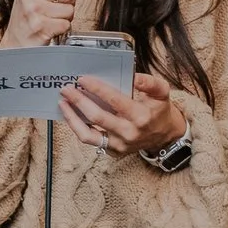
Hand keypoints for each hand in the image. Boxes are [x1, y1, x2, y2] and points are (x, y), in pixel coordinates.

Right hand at [2, 0, 74, 48]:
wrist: (15, 42)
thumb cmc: (28, 16)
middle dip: (67, 3)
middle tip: (53, 10)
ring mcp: (33, 9)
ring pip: (69, 9)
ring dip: (64, 18)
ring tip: (51, 20)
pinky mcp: (40, 26)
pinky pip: (66, 24)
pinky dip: (61, 29)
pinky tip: (50, 29)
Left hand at [59, 73, 186, 156]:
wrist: (165, 136)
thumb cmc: (160, 111)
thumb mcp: (162, 92)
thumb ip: (149, 82)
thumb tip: (133, 75)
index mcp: (141, 116)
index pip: (114, 100)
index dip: (97, 89)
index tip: (83, 79)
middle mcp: (129, 133)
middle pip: (97, 117)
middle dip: (79, 101)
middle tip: (66, 88)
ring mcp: (119, 145)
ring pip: (88, 135)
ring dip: (72, 118)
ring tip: (63, 103)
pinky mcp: (113, 151)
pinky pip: (91, 141)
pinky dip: (78, 128)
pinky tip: (71, 115)